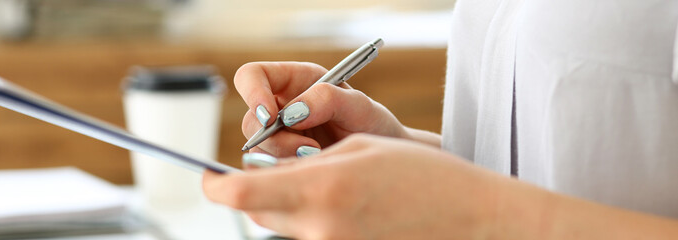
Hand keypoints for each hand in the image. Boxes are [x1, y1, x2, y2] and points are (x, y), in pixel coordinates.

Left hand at [204, 134, 501, 238]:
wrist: (474, 222)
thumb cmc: (426, 178)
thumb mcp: (361, 150)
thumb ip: (307, 164)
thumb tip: (270, 175)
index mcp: (321, 190)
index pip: (240, 193)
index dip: (216, 184)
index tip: (209, 177)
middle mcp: (319, 230)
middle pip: (257, 214)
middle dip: (255, 192)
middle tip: (278, 172)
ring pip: (284, 228)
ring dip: (289, 208)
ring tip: (332, 189)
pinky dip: (315, 224)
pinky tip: (348, 211)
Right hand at [235, 62, 409, 156]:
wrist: (384, 160)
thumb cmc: (374, 125)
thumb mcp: (359, 105)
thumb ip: (327, 99)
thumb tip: (293, 112)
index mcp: (295, 81)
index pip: (252, 76)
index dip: (253, 92)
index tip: (271, 116)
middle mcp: (282, 107)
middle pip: (252, 120)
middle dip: (275, 138)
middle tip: (308, 149)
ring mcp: (280, 138)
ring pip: (257, 149)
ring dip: (284, 158)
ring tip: (319, 158)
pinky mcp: (283, 163)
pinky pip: (268, 169)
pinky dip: (286, 173)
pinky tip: (313, 169)